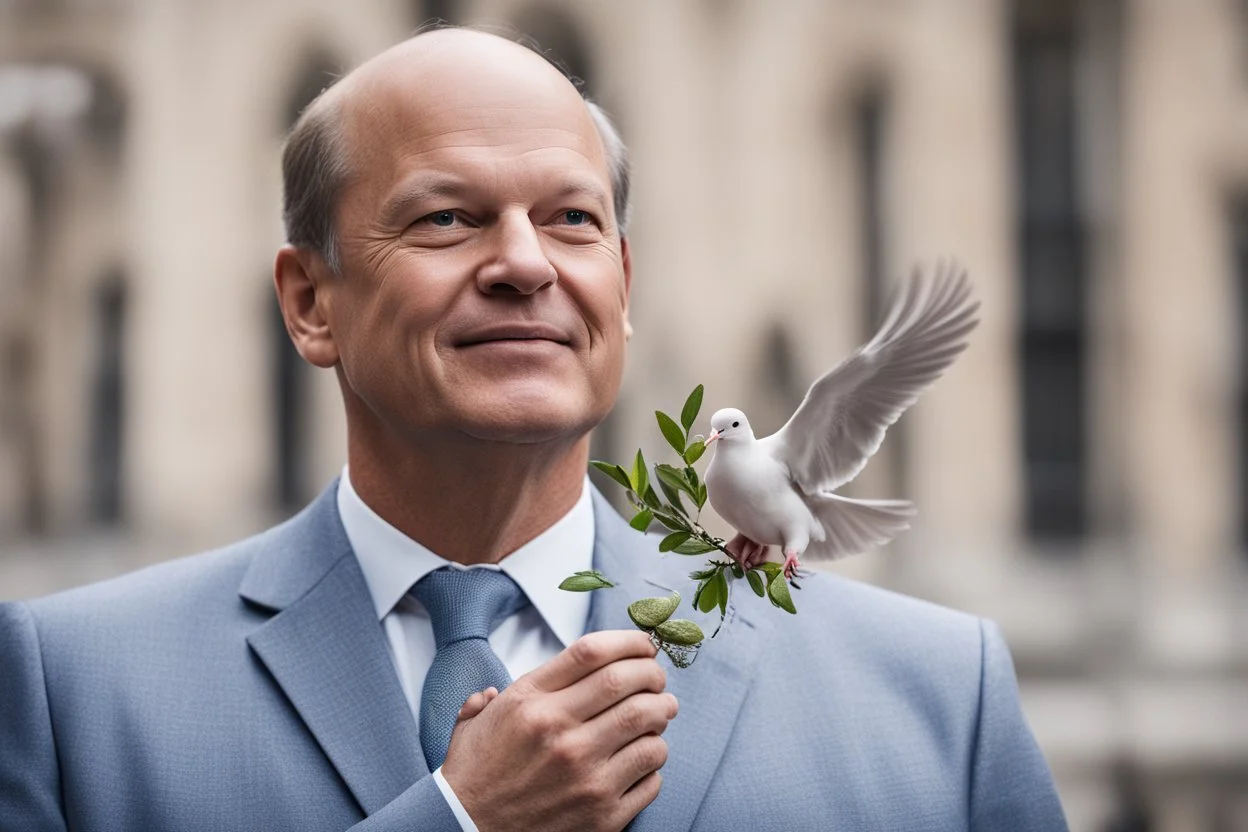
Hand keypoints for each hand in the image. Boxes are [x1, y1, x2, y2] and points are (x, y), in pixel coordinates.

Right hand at [441, 630, 677, 831]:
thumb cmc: (476, 776)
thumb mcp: (477, 722)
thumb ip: (496, 694)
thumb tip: (501, 686)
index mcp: (530, 703)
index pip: (592, 652)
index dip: (628, 641)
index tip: (643, 644)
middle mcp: (560, 734)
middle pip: (628, 683)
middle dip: (653, 673)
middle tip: (657, 679)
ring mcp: (585, 775)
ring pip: (648, 727)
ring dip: (661, 715)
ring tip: (659, 714)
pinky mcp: (603, 814)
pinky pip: (651, 776)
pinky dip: (654, 762)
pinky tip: (643, 757)